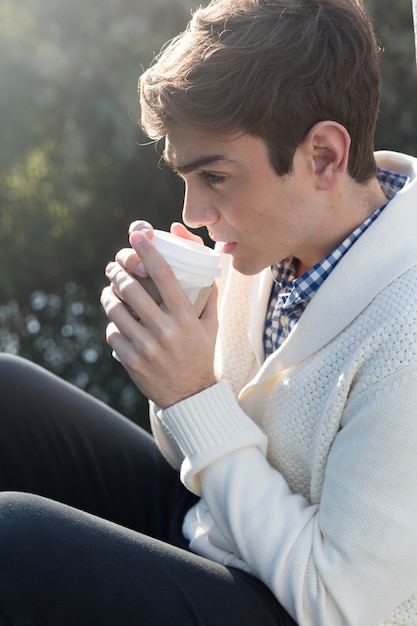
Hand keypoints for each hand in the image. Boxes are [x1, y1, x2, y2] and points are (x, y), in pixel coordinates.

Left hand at [101, 229, 217, 408]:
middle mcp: (166, 330)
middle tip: (114, 266)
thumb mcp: (211, 327)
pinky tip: (116, 322)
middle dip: (118, 272)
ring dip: (109, 295)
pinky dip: (113, 324)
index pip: (165, 276)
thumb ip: (208, 298)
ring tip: (109, 291)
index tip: (138, 236)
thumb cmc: (201, 356)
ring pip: (116, 309)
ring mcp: (147, 347)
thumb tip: (206, 269)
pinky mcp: (132, 361)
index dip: (149, 252)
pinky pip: (112, 333)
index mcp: (187, 317)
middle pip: (133, 289)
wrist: (191, 397)